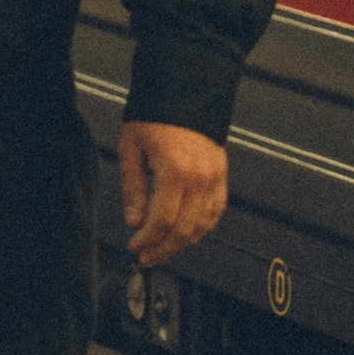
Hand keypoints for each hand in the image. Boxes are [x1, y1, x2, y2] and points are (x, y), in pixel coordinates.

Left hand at [120, 121, 227, 267]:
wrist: (183, 96)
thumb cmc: (154, 118)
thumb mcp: (131, 149)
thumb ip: (133, 188)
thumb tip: (134, 220)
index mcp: (176, 170)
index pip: (163, 220)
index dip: (148, 239)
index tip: (135, 246)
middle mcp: (201, 178)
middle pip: (185, 229)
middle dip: (164, 248)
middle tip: (147, 258)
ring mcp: (215, 179)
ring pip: (203, 225)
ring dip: (182, 243)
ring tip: (163, 250)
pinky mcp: (222, 177)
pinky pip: (216, 212)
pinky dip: (201, 228)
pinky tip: (186, 235)